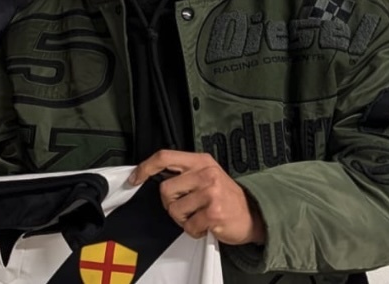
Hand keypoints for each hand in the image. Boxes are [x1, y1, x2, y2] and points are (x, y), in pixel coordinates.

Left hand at [129, 150, 265, 245]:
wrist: (254, 216)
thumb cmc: (226, 197)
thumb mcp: (207, 175)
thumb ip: (184, 173)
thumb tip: (153, 175)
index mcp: (201, 161)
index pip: (165, 157)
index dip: (145, 167)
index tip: (134, 179)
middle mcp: (206, 173)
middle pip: (165, 189)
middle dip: (170, 204)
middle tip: (187, 208)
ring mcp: (211, 193)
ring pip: (175, 210)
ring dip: (184, 219)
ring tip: (199, 216)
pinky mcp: (214, 213)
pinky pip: (188, 226)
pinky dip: (194, 231)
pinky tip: (206, 225)